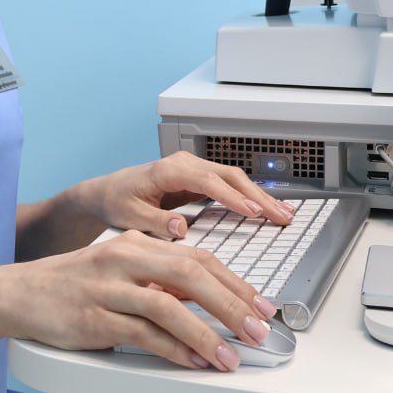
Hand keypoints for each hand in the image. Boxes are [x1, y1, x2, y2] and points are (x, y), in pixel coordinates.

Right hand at [0, 228, 277, 370]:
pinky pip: (142, 334)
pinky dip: (173, 349)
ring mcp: (108, 288)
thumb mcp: (120, 270)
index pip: (197, 256)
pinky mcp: (93, 318)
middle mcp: (124, 258)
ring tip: (230, 356)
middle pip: (190, 274)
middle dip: (231, 303)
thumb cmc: (73, 284)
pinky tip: (193, 362)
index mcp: (135, 243)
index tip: (260, 304)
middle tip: (258, 328)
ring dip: (206, 334)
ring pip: (168, 306)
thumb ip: (158, 279)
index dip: (234, 281)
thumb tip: (204, 297)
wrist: (19, 293)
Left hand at [78, 149, 293, 240]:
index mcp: (168, 170)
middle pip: (229, 176)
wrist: (108, 191)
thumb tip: (181, 228)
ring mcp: (193, 169)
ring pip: (233, 178)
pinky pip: (229, 184)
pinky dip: (249, 196)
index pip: (208, 181)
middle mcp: (185, 164)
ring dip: (259, 195)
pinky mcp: (198, 178)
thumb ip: (155, 222)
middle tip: (281, 217)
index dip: (232, 197)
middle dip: (258, 196)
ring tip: (284, 214)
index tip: (253, 213)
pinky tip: (266, 210)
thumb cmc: (117, 201)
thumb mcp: (130, 216)